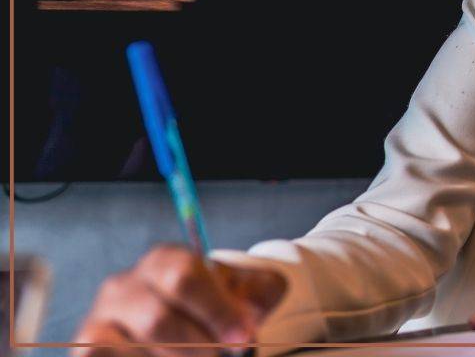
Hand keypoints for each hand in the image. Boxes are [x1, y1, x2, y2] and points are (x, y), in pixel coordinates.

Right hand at [72, 243, 285, 356]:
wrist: (188, 322)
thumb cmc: (217, 307)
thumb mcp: (247, 292)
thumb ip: (256, 296)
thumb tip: (245, 324)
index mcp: (165, 260)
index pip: (184, 278)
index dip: (216, 312)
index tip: (241, 338)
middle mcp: (124, 284)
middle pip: (158, 319)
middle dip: (198, 345)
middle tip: (219, 356)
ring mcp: (100, 316)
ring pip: (136, 345)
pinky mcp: (86, 346)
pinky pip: (101, 356)